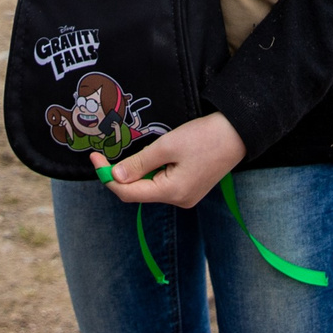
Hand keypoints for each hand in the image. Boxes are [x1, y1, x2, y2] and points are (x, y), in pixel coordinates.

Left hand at [93, 112, 245, 209]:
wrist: (238, 132)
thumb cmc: (204, 136)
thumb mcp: (167, 146)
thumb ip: (139, 163)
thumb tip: (115, 177)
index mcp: (172, 192)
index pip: (129, 193)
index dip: (108, 177)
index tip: (94, 158)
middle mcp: (179, 200)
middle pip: (138, 193)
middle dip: (119, 176)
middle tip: (104, 154)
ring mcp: (186, 196)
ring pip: (150, 188)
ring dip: (136, 173)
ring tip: (129, 153)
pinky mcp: (191, 188)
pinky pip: (162, 184)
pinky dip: (150, 173)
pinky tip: (149, 159)